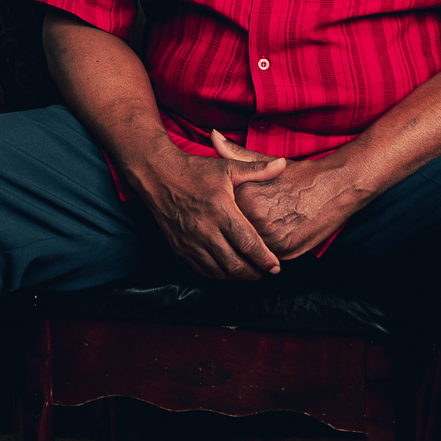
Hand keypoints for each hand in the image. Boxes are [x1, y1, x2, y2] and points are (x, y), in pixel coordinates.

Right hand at [123, 136, 287, 279]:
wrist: (157, 175)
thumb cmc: (194, 170)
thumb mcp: (227, 167)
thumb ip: (257, 170)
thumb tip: (283, 164)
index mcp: (221, 211)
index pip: (248, 244)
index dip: (265, 259)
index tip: (275, 266)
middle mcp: (205, 230)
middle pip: (236, 264)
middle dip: (254, 273)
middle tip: (266, 272)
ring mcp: (190, 242)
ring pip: (219, 271)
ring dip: (237, 276)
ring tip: (250, 272)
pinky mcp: (179, 248)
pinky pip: (202, 270)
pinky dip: (218, 275)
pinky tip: (228, 270)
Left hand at [211, 130, 362, 263]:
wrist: (336, 187)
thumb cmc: (300, 175)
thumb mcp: (266, 161)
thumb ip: (235, 153)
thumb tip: (213, 136)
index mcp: (246, 196)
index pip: (223, 212)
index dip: (226, 211)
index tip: (231, 208)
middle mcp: (256, 218)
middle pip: (234, 232)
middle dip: (237, 229)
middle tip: (256, 218)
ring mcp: (271, 237)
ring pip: (249, 247)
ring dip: (251, 242)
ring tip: (265, 228)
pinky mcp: (285, 251)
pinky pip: (266, 256)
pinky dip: (267, 249)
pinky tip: (274, 235)